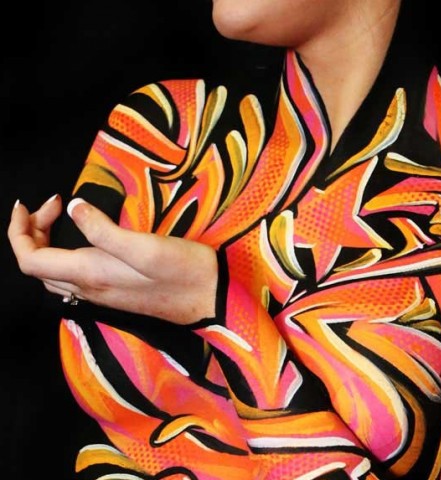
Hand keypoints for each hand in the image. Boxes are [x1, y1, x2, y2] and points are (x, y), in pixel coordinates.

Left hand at [7, 195, 217, 324]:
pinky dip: (64, 254)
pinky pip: (73, 278)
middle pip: (37, 267)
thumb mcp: (146, 245)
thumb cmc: (183, 271)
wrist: (212, 298)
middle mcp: (89, 289)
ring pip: (54, 274)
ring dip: (47, 244)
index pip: (30, 260)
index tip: (33, 202)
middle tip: (53, 203)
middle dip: (32, 232)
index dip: (19, 231)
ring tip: (60, 216)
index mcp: (90, 274)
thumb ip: (104, 229)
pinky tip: (84, 239)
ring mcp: (102, 294)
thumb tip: (72, 207)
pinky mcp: (115, 293)